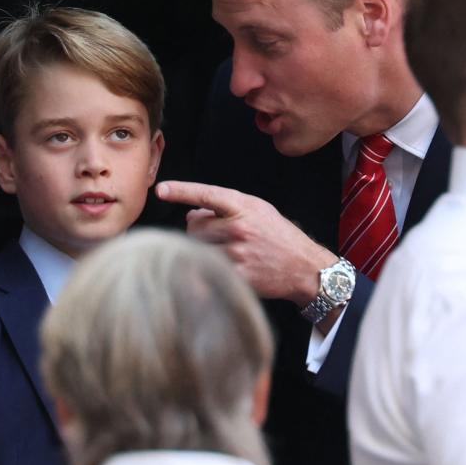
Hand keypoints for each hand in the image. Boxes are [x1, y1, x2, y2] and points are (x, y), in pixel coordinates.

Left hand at [155, 180, 337, 306]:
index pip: (206, 194)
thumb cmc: (279, 236)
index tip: (161, 189)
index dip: (181, 191)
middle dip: (198, 230)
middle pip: (194, 226)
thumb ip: (226, 207)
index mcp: (244, 207)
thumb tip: (192, 212)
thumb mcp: (258, 210)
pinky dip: (208, 266)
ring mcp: (237, 252)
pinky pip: (207, 267)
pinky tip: (223, 266)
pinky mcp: (237, 274)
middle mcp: (239, 227)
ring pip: (198, 247)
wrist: (304, 268)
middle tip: (213, 234)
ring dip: (203, 248)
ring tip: (223, 250)